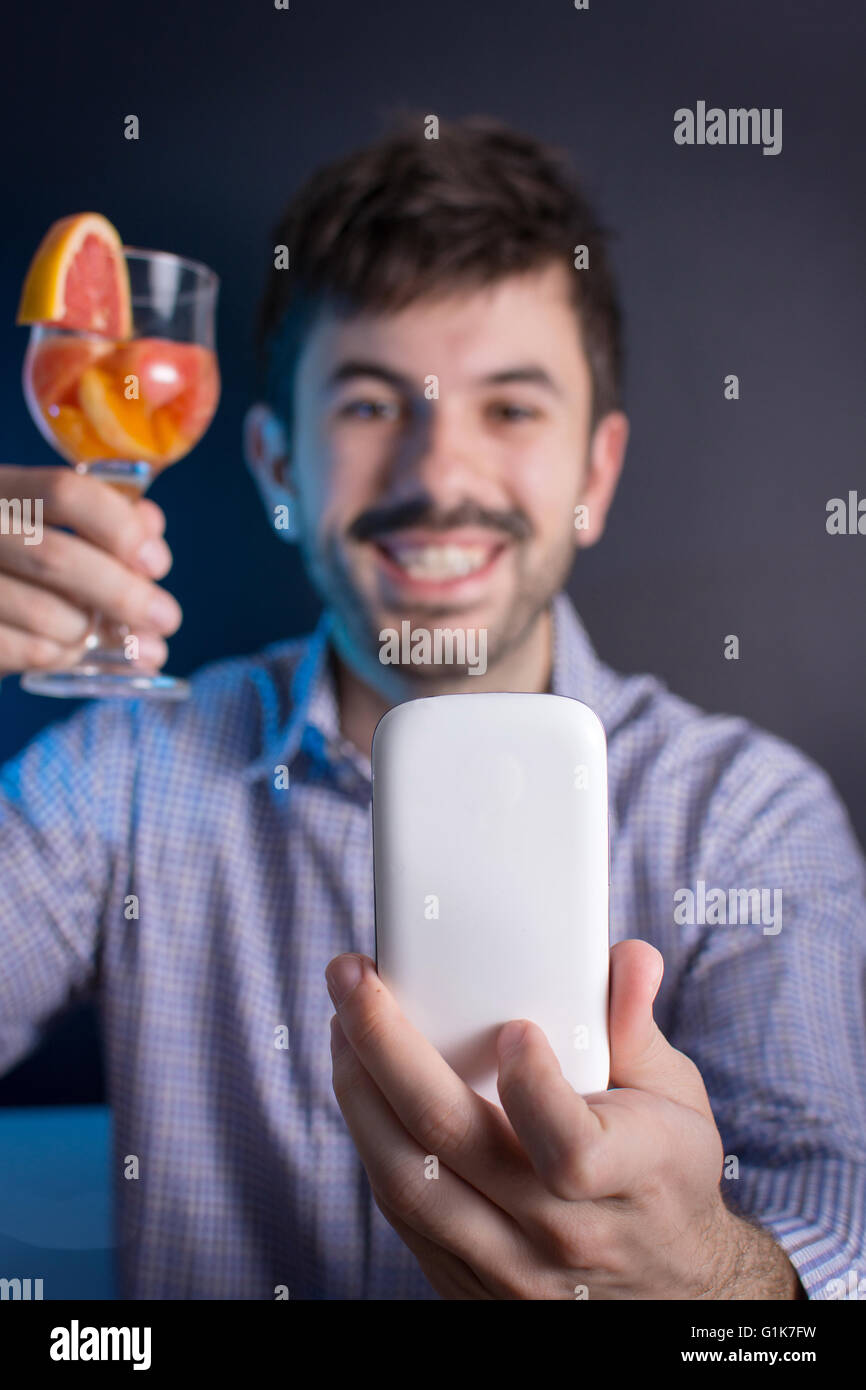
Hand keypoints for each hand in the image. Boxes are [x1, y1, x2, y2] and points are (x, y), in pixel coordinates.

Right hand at [0, 465, 181, 676]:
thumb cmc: (18, 559)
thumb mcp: (50, 527)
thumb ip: (102, 522)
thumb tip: (151, 528)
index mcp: (2, 491)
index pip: (65, 493)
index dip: (119, 527)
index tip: (156, 562)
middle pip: (56, 558)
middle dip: (123, 594)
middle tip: (167, 618)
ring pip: (44, 614)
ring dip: (94, 633)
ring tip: (124, 640)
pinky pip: (26, 652)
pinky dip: (64, 657)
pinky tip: (77, 652)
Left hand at [326, 940, 800, 1299]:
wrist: (665, 1290)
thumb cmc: (664, 1176)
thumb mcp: (676, 1099)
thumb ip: (639, 1025)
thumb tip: (629, 957)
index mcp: (626, 1180)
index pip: (570, 1150)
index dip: (535, 1088)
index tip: (515, 1028)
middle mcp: (560, 1233)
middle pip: (453, 1146)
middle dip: (389, 1049)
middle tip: (353, 979)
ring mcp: (507, 1266)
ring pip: (409, 1181)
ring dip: (359, 1092)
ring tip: (341, 1021)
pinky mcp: (464, 1279)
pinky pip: (400, 1208)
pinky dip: (371, 1136)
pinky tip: (359, 1079)